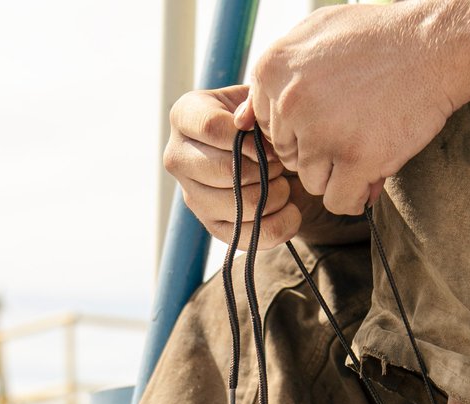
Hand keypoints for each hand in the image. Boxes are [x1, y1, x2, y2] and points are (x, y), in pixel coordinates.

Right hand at [164, 84, 301, 248]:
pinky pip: (249, 237)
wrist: (273, 154)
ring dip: (276, 195)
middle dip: (265, 170)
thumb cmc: (262, 120)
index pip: (210, 127)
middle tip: (281, 164)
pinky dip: (280, 225)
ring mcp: (192, 196)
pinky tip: (290, 210)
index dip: (248, 139)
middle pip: (225, 171)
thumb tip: (243, 123)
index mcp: (185, 116)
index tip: (272, 146)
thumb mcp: (260, 101)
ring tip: (283, 182)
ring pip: (240, 205)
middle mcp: (179, 157)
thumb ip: (254, 103)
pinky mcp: (212, 227)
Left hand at [239, 3, 458, 214]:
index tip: (331, 114)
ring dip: (340, 173)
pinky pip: (339, 202)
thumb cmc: (376, 42)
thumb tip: (241, 123)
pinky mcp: (354, 159)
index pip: (269, 129)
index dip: (302, 129)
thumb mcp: (313, 38)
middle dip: (320, 153)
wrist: (433, 45)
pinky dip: (355, 197)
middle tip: (356, 125)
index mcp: (272, 69)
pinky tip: (372, 173)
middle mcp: (290, 100)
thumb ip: (275, 80)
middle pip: (290, 158)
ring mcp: (321, 132)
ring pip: (312, 183)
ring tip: (369, 140)